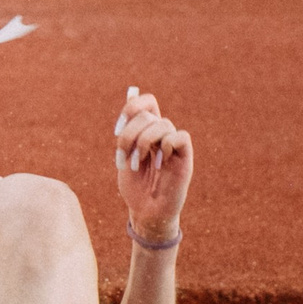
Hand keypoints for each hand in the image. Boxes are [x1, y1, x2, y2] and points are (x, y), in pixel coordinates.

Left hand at [113, 86, 193, 241]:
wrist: (145, 213)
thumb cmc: (135, 188)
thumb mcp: (124, 156)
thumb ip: (128, 128)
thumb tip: (132, 91)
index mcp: (147, 130)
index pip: (147, 102)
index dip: (132, 108)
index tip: (117, 130)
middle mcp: (162, 134)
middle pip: (148, 115)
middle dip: (129, 135)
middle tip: (124, 158)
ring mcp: (174, 145)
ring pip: (162, 123)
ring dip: (143, 143)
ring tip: (139, 164)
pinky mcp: (185, 156)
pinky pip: (179, 136)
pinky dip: (166, 145)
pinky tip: (160, 163)